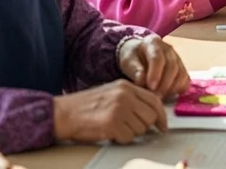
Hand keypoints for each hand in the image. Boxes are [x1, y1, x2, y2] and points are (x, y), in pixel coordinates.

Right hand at [52, 80, 166, 144]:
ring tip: (116, 128)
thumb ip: (131, 99)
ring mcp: (119, 109)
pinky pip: (128, 138)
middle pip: (151, 116)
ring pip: (141, 129)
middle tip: (131, 129)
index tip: (162, 126)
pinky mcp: (112, 124)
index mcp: (126, 86)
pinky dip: (121, 139)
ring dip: (131, 133)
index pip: (154, 100)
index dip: (161, 116)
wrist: (63, 113)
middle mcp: (125, 95)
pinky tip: (110, 133)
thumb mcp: (111, 93)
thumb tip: (152, 114)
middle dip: (145, 127)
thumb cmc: (85, 107)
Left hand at [118, 35, 190, 98]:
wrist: (138, 54)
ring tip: (159, 97)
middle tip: (154, 96)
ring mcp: (177, 58)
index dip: (155, 73)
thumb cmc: (132, 57)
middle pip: (172, 66)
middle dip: (164, 84)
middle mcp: (168, 49)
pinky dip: (178, 89)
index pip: (158, 58)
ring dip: (171, 88)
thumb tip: (142, 81)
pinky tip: (167, 94)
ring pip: (181, 74)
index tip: (150, 87)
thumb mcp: (128, 60)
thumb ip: (135, 69)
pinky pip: (185, 80)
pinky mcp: (181, 68)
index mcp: (153, 43)